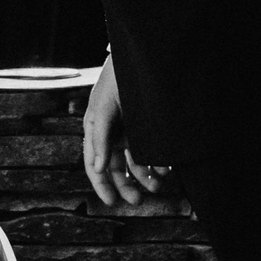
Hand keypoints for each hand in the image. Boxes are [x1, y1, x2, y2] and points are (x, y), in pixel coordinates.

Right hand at [82, 53, 169, 210]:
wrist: (144, 57)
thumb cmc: (117, 78)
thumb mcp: (104, 107)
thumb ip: (100, 137)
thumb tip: (98, 168)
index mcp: (96, 129)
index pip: (94, 165)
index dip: (102, 185)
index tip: (112, 202)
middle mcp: (112, 133)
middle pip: (117, 168)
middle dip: (127, 186)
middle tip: (139, 201)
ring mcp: (130, 131)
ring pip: (136, 162)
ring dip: (145, 176)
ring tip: (158, 185)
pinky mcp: (146, 127)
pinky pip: (150, 151)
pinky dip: (157, 162)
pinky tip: (165, 169)